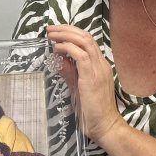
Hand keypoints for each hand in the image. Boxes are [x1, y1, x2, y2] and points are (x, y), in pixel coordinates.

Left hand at [46, 24, 122, 141]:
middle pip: (86, 36)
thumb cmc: (92, 110)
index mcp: (99, 65)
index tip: (56, 32)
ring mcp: (98, 70)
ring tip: (51, 35)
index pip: (87, 41)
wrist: (105, 126)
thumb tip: (59, 59)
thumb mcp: (77, 87)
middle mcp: (101, 64)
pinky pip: (81, 56)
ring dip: (66, 35)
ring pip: (84, 42)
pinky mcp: (92, 77)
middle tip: (51, 29)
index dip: (71, 33)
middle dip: (66, 29)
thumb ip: (70, 72)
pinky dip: (68, 48)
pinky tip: (57, 49)